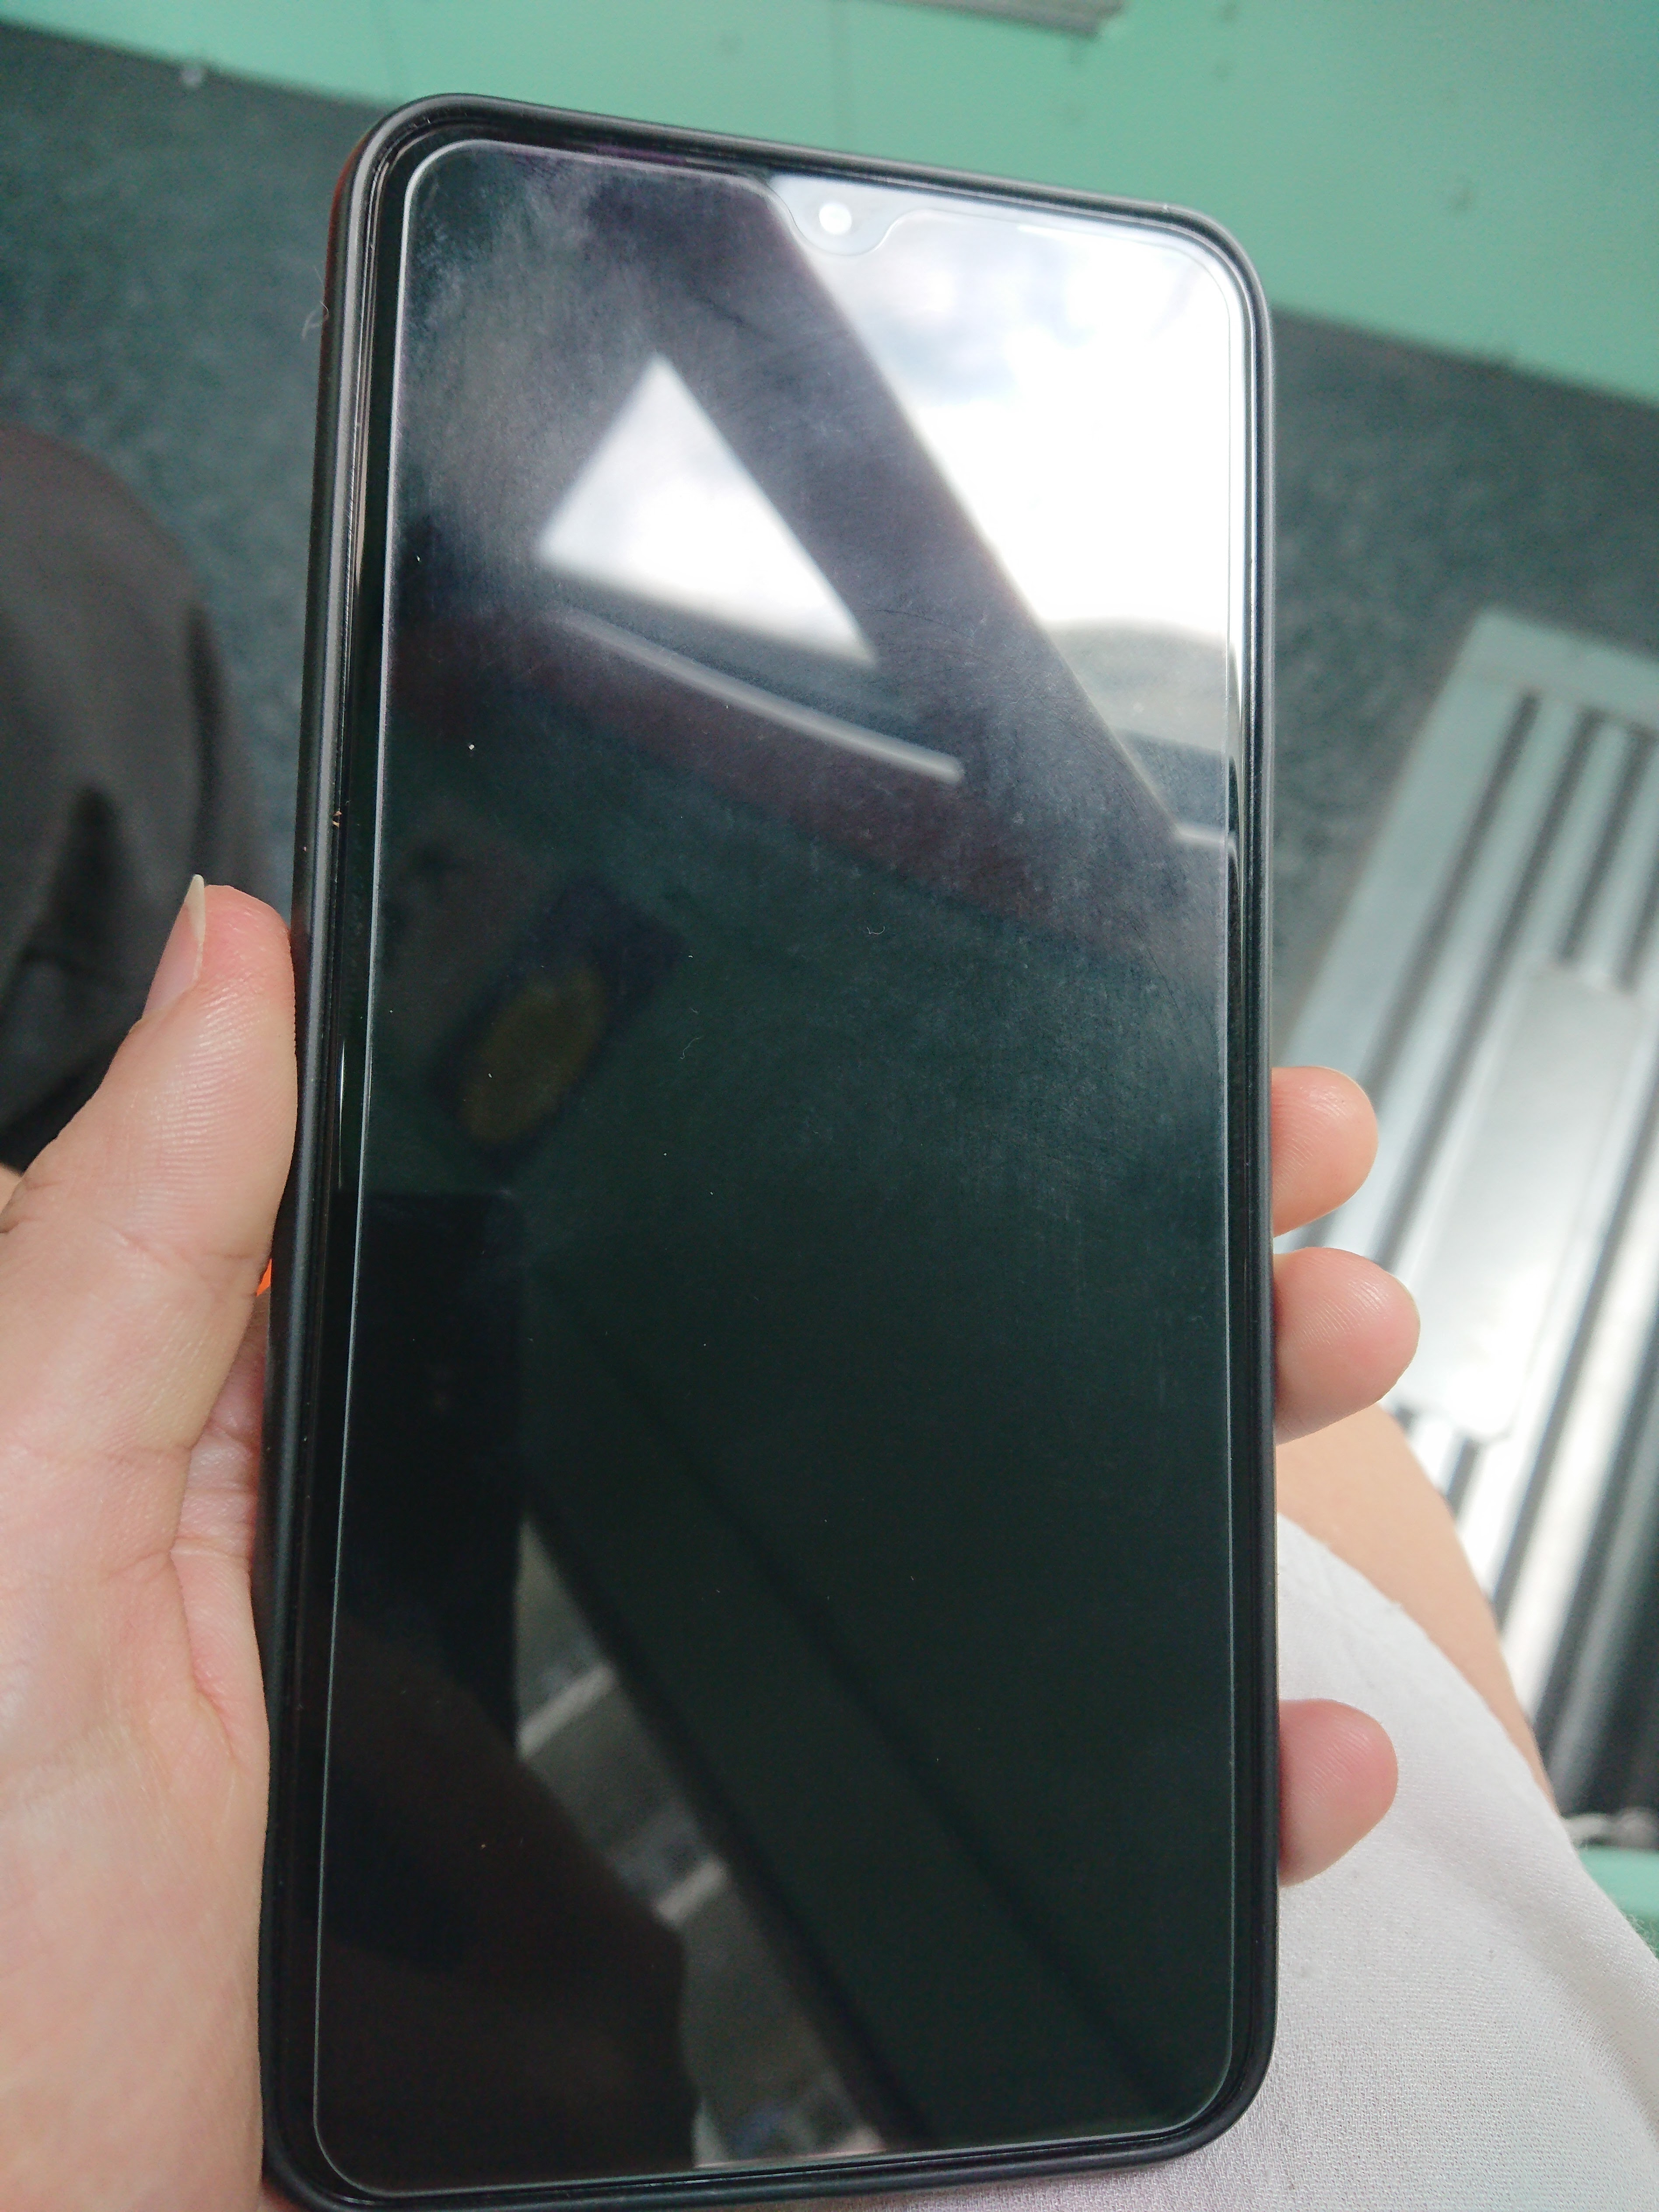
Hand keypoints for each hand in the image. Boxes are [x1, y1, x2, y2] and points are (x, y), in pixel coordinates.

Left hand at [0, 897, 1427, 2206]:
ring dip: (1168, 1438)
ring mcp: (661, 1692)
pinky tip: (1269, 1716)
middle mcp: (549, 1508)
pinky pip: (985, 1788)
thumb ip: (136, 1244)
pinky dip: (1160, 1760)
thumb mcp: (29, 1514)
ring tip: (1307, 1346)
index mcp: (394, 1386)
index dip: (847, 1080)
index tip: (1015, 1016)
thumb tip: (243, 954)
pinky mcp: (736, 1867)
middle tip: (1254, 1159)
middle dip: (1088, 1234)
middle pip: (865, 1333)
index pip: (659, 1175)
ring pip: (965, 1527)